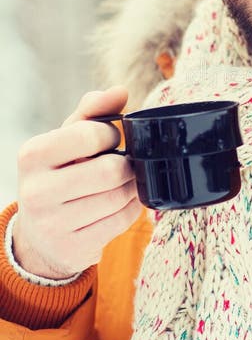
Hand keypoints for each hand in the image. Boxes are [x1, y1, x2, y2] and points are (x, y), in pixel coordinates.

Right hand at [12, 86, 141, 279]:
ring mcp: (51, 224)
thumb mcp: (67, 139)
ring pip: (118, 197)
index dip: (112, 135)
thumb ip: (93, 111)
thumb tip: (120, 91)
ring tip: (123, 184)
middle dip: (126, 166)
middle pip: (110, 171)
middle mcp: (36, 190)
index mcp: (32, 154)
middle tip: (124, 165)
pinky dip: (131, 209)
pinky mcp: (71, 248)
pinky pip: (121, 221)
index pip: (91, 135)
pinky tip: (121, 204)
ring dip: (131, 188)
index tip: (110, 141)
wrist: (40, 232)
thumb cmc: (60, 173)